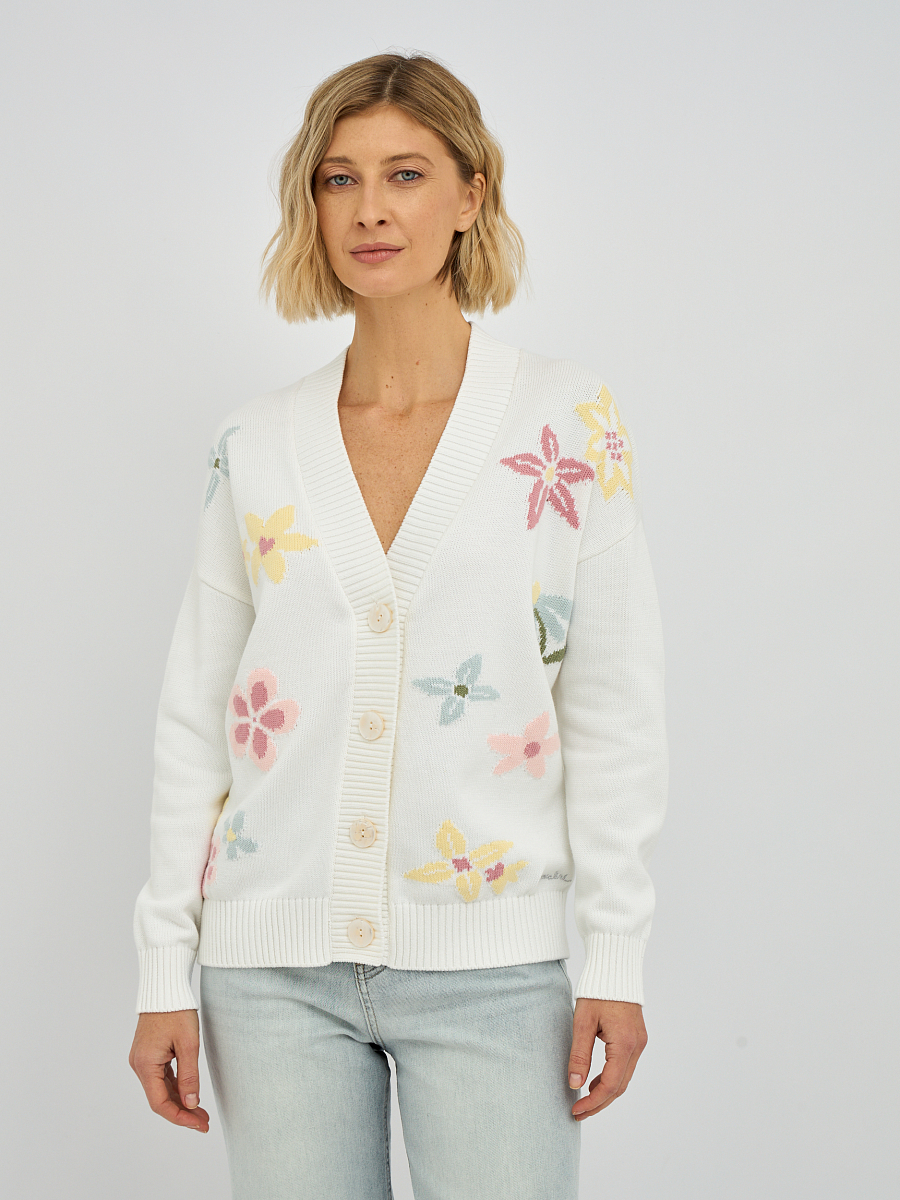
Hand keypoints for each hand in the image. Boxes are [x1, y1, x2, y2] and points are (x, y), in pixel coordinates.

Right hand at [129, 1010, 209, 1131]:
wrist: (165, 987)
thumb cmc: (176, 1010)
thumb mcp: (188, 1044)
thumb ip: (189, 1075)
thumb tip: (191, 1104)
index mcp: (145, 1064)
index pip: (159, 1103)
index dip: (180, 1117)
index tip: (199, 1124)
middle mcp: (139, 1065)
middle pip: (159, 1098)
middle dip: (182, 1112)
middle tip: (204, 1122)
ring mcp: (142, 1060)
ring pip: (160, 1089)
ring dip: (179, 1101)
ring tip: (200, 1111)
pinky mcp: (148, 1054)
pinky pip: (160, 1077)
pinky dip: (174, 1087)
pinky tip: (189, 1094)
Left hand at [566, 998, 646, 1120]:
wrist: (615, 968)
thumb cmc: (597, 991)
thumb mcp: (583, 1022)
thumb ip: (579, 1055)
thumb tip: (574, 1084)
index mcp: (624, 1043)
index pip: (610, 1085)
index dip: (593, 1102)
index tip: (576, 1111)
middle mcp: (636, 1046)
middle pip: (620, 1086)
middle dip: (599, 1103)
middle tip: (578, 1113)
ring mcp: (639, 1042)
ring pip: (624, 1078)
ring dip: (606, 1092)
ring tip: (584, 1101)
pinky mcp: (637, 1038)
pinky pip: (626, 1066)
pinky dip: (612, 1078)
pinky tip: (596, 1081)